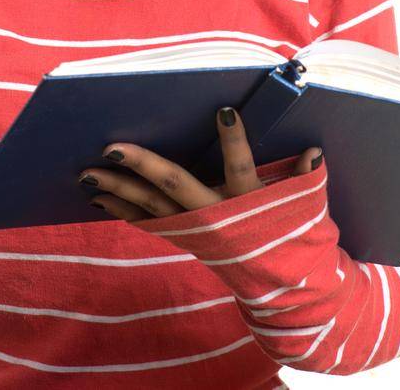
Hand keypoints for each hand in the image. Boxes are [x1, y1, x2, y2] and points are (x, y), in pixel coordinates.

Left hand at [79, 105, 322, 220]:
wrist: (280, 287)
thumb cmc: (293, 238)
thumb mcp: (305, 209)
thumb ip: (305, 178)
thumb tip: (313, 150)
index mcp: (248, 202)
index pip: (241, 166)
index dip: (234, 140)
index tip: (224, 111)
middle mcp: (215, 216)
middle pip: (175, 186)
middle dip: (142, 166)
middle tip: (111, 147)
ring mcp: (195, 230)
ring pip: (151, 206)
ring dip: (117, 189)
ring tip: (86, 174)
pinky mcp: (184, 237)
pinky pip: (148, 222)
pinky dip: (123, 209)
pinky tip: (100, 196)